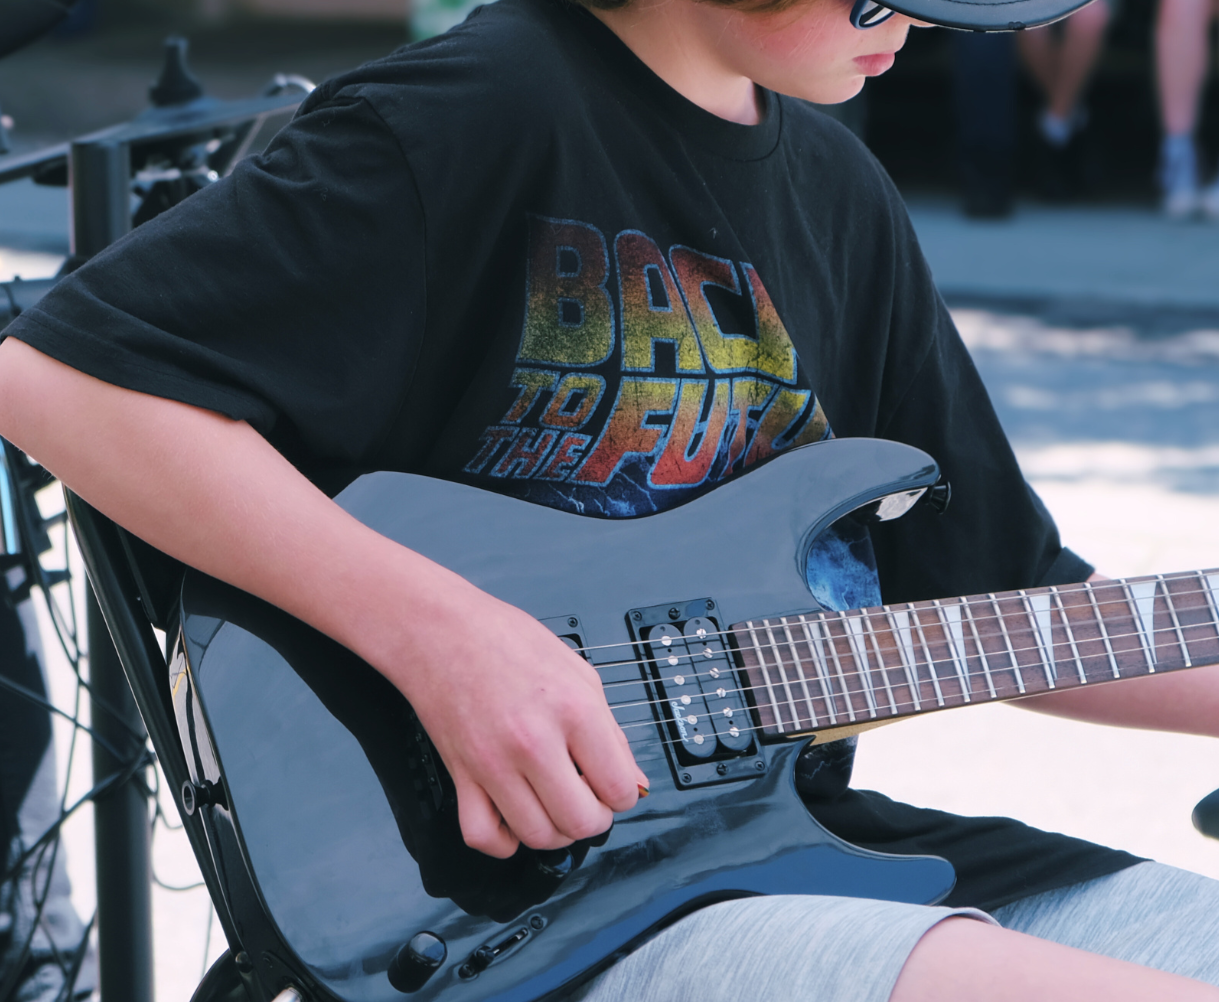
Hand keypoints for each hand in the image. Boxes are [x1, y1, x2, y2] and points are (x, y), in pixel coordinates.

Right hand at [381, 579, 649, 858]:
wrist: (439, 630)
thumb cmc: (504, 640)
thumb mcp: (578, 672)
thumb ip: (611, 732)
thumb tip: (634, 780)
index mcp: (574, 709)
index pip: (619, 787)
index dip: (623, 793)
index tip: (612, 784)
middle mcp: (534, 741)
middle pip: (581, 822)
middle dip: (594, 820)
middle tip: (588, 799)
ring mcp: (494, 763)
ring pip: (538, 836)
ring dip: (555, 831)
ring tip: (554, 804)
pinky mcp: (461, 775)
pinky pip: (484, 836)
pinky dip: (503, 841)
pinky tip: (513, 817)